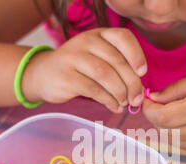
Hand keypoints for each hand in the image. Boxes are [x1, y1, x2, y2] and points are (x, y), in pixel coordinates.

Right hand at [23, 28, 146, 112]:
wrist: (43, 74)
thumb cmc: (78, 69)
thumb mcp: (97, 58)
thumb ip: (117, 67)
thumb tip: (139, 90)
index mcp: (98, 35)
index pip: (123, 37)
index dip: (136, 55)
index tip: (142, 73)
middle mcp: (86, 41)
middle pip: (116, 61)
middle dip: (131, 83)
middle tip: (136, 99)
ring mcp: (73, 58)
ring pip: (105, 75)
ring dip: (120, 92)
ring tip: (124, 103)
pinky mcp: (66, 77)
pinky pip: (93, 90)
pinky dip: (108, 101)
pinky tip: (114, 107)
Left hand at [143, 69, 185, 151]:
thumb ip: (175, 90)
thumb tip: (153, 98)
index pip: (161, 118)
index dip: (148, 110)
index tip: (146, 99)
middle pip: (163, 131)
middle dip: (154, 118)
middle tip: (157, 103)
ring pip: (171, 141)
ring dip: (164, 128)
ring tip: (170, 112)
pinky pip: (183, 146)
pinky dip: (175, 135)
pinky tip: (182, 122)